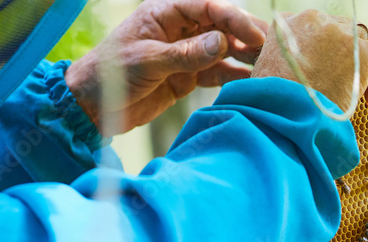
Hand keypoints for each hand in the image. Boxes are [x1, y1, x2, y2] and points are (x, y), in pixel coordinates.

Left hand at [65, 0, 267, 136]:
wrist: (93, 107)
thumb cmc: (110, 75)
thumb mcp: (148, 61)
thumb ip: (186, 53)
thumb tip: (223, 43)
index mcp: (165, 13)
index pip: (209, 7)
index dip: (235, 19)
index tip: (256, 37)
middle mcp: (179, 30)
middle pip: (222, 26)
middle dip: (248, 36)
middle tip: (274, 50)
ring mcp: (186, 53)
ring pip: (224, 50)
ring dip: (246, 57)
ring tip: (270, 66)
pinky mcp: (188, 77)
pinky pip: (218, 73)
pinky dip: (235, 77)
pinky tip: (253, 82)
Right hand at [252, 10, 367, 108]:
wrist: (280, 120)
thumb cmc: (274, 111)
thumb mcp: (270, 78)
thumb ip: (290, 65)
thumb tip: (312, 74)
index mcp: (287, 26)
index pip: (321, 31)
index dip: (330, 58)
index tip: (327, 83)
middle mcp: (312, 20)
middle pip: (346, 33)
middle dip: (351, 62)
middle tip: (345, 93)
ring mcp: (338, 34)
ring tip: (360, 97)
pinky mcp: (362, 52)